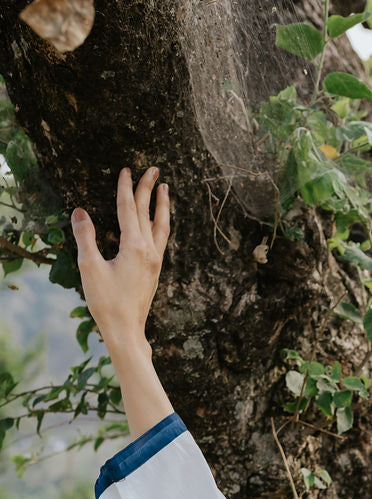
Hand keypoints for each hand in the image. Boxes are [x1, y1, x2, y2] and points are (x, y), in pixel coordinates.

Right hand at [71, 166, 169, 349]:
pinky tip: (159, 222)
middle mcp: (150, 251)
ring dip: (162, 205)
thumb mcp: (90, 268)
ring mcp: (155, 261)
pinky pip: (161, 239)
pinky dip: (161, 224)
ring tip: (164, 189)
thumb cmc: (107, 302)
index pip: (129, 209)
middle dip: (148, 188)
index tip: (127, 169)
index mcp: (134, 247)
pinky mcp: (155, 271)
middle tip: (153, 168)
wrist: (126, 331)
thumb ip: (85, 237)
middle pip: (148, 212)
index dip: (125, 187)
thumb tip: (79, 211)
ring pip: (161, 226)